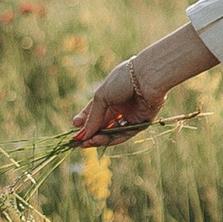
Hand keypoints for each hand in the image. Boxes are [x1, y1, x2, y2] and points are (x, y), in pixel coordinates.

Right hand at [72, 20, 217, 142]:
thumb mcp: (102, 97)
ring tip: (86, 143)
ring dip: (99, 138)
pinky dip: (111, 139)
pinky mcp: (140, 123)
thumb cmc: (123, 81)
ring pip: (112, 132)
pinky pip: (124, 134)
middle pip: (103, 124)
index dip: (85, 120)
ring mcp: (130, 115)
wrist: (148, 77)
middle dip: (91, 133)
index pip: (95, 111)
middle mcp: (120, 106)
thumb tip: (84, 134)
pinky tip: (98, 140)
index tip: (74, 127)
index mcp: (111, 95)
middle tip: (79, 142)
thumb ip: (93, 117)